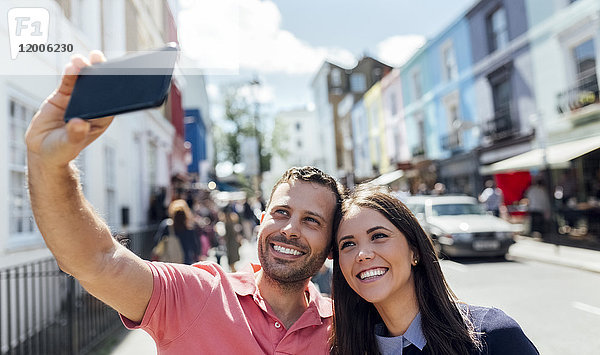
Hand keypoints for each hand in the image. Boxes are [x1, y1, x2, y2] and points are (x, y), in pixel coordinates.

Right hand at [25, 51, 113, 167]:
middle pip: (99, 87)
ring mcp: (77, 100)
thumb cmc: (62, 150)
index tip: (117, 74)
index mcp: (100, 119)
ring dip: (83, 69)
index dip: (114, 88)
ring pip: (83, 81)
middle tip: (99, 59)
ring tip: (81, 60)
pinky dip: (70, 73)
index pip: (111, 101)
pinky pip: (68, 81)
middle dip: (100, 72)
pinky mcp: (63, 96)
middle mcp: (91, 107)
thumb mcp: (68, 145)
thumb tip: (79, 124)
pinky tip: (71, 65)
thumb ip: (74, 135)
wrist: (42, 150)